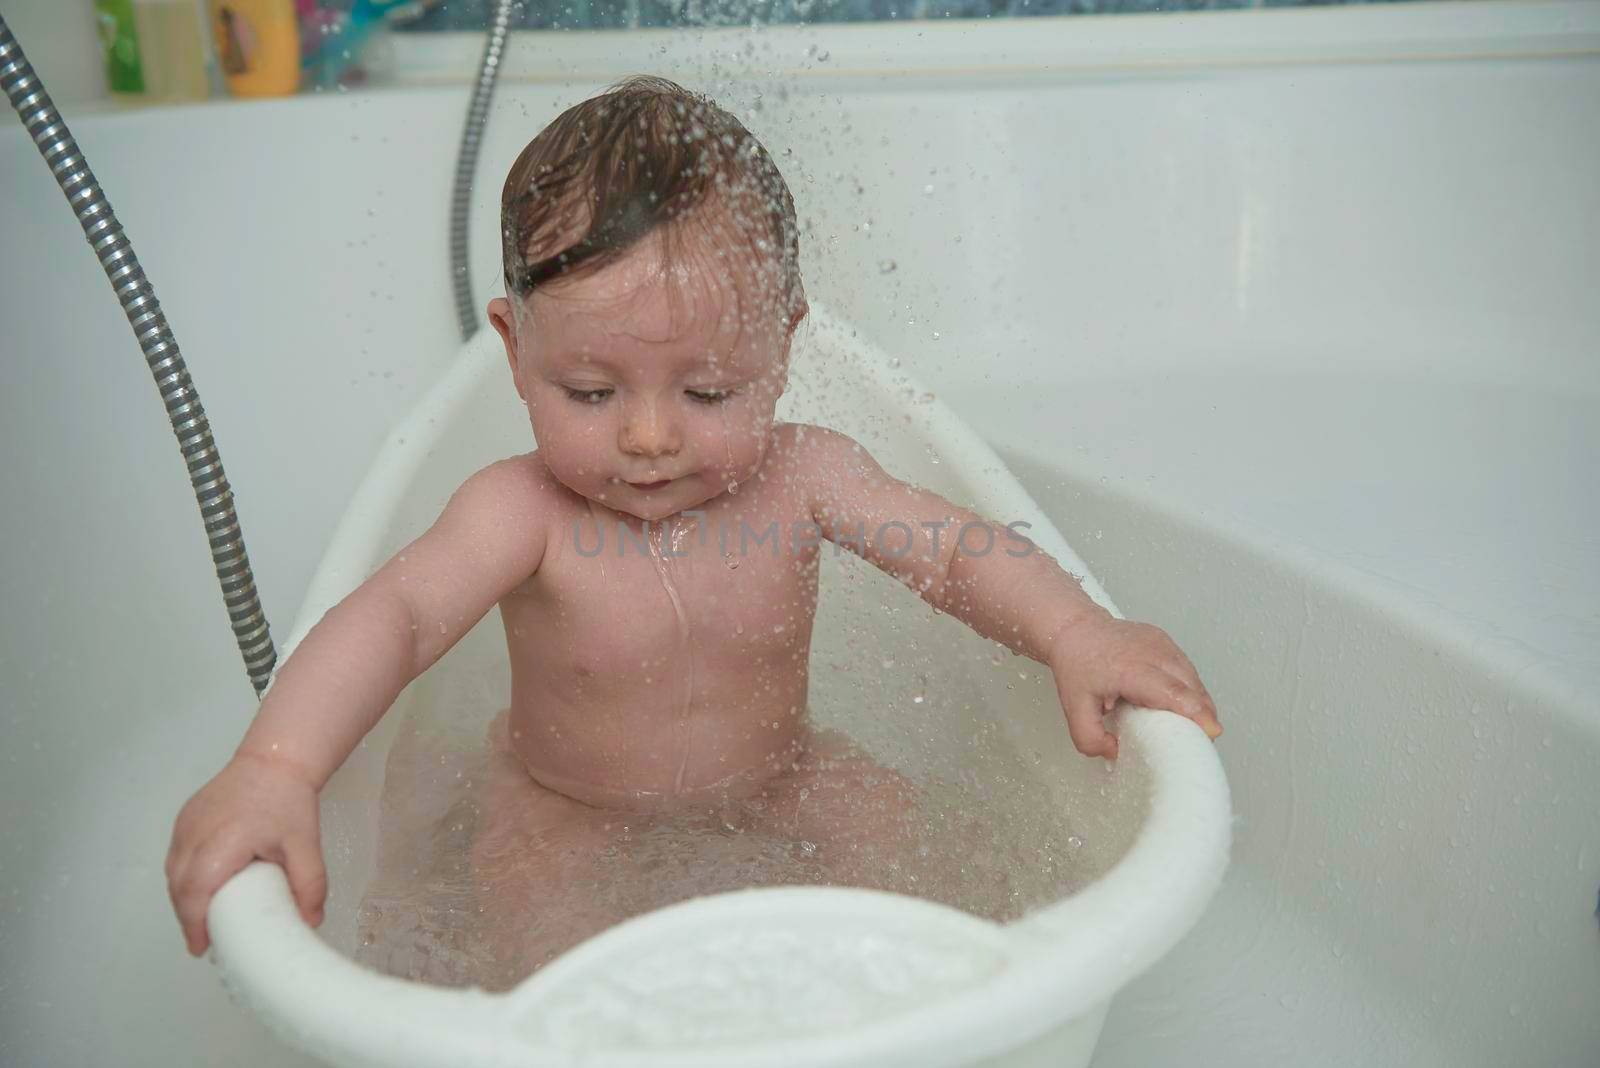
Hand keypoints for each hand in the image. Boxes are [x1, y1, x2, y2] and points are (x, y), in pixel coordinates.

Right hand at [165, 752, 325, 955]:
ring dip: (184, 899)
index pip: (195, 892)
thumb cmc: (289, 800)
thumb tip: (311, 921)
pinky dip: (183, 877)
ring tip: (204, 919)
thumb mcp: (305, 845)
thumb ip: (310, 885)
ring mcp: (185, 825)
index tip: (202, 947)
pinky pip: (176, 855)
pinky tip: (200, 890)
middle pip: (179, 887)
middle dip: (188, 918)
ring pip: (173, 872)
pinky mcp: (184, 818)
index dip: (194, 925)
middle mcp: (195, 834)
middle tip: (206, 940)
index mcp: (222, 842)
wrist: (274, 759)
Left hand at [1048, 616, 1221, 759]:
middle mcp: (1151, 653)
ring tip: (1192, 725)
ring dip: (1198, 704)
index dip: (1194, 712)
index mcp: (1129, 669)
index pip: (1171, 691)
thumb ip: (1090, 739)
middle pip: (1190, 687)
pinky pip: (1188, 670)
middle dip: (1202, 715)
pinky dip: (1191, 690)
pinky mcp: (1167, 643)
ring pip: (1193, 678)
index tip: (1210, 731)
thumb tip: (1116, 752)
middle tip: (1200, 739)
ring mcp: (1162, 644)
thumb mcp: (1074, 708)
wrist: (1075, 628)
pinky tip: (1183, 705)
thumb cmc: (1077, 664)